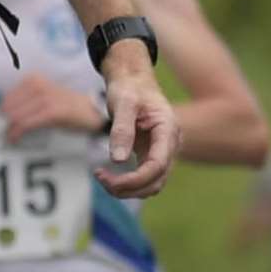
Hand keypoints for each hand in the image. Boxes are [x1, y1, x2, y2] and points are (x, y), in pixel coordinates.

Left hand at [2, 75, 100, 141]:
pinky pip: (25, 124)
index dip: (1, 111)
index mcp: (33, 79)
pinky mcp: (51, 112)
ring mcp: (45, 98)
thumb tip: (3, 112)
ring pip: (15, 116)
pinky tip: (14, 139)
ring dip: (9, 129)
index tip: (0, 122)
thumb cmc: (65, 106)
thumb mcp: (44, 95)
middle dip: (4, 122)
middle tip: (4, 133)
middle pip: (8, 107)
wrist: (91, 111)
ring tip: (9, 137)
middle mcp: (37, 85)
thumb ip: (25, 100)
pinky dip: (17, 133)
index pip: (7, 96)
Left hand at [96, 43, 179, 197]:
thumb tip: (118, 160)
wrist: (133, 81)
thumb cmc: (129, 88)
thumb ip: (122, 129)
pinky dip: (126, 184)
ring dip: (127, 190)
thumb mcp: (123, 102)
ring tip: (101, 177)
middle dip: (128, 187)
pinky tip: (107, 175)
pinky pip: (144, 179)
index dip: (135, 179)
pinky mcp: (151, 156)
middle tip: (100, 177)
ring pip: (151, 185)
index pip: (158, 165)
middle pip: (156, 181)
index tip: (108, 180)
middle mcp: (170, 145)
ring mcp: (162, 152)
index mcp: (168, 130)